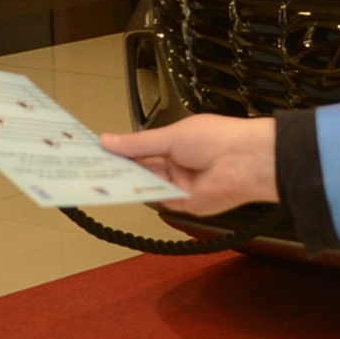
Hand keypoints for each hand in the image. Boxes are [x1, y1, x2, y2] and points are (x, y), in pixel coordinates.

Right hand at [99, 114, 276, 214]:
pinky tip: (127, 189)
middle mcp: (177, 164)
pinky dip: (144, 194)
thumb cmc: (218, 138)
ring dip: (129, 181)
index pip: (142, 148)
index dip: (122, 150)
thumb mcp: (170, 135)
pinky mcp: (184, 203)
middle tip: (94, 165)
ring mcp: (180, 184)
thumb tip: (110, 140)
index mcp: (176, 143)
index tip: (100, 150)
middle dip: (121, 167)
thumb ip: (138, 144)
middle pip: (142, 169)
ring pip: (147, 185)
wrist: (244, 160)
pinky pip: (159, 199)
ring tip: (103, 176)